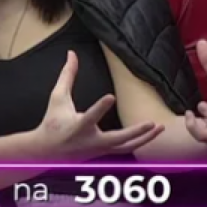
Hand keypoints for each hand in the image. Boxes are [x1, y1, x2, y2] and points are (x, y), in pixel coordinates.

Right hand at [36, 51, 163, 160]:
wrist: (47, 152)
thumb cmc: (52, 122)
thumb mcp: (57, 97)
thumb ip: (67, 75)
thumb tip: (72, 53)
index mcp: (78, 127)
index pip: (90, 117)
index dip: (100, 108)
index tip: (111, 96)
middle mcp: (90, 141)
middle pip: (117, 139)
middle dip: (135, 132)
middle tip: (152, 122)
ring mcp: (99, 150)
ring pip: (125, 148)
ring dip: (144, 139)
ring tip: (160, 127)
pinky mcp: (104, 153)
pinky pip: (125, 150)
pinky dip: (139, 143)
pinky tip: (152, 135)